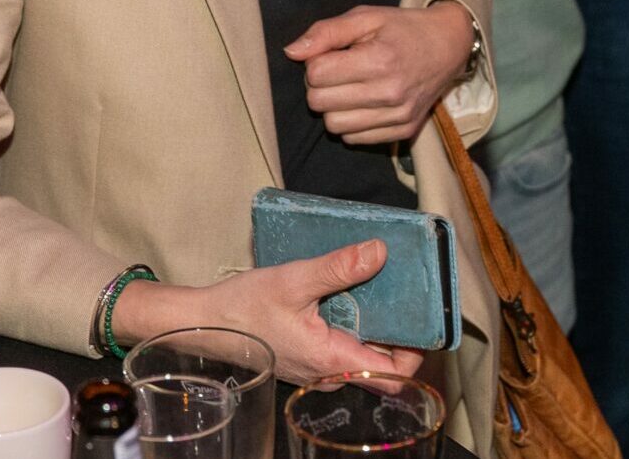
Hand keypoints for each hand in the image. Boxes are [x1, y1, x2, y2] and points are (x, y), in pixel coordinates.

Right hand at [125, 241, 421, 384]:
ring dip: (376, 326)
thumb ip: (338, 268)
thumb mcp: (293, 280)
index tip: (425, 319)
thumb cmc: (243, 308)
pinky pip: (342, 346)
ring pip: (362, 354)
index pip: (393, 375)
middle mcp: (329, 371)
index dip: (417, 352)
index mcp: (332, 360)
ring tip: (381, 286)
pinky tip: (349, 292)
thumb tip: (380, 252)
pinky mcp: (307, 356)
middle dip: (400, 332)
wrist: (203, 323)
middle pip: (383, 364)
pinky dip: (354, 324)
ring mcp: (317, 366)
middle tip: (407, 293)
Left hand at [288, 2, 473, 145]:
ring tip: (350, 87)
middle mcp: (389, 93)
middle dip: (320, 85)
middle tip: (338, 70)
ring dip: (334, 107)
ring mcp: (397, 116)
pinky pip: (354, 139)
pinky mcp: (403, 131)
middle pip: (320, 103)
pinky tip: (364, 102)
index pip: (316, 74)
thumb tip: (291, 52)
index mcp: (378, 60)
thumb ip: (326, 31)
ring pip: (334, 126)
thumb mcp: (366, 16)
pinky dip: (352, 122)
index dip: (315, 62)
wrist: (449, 45)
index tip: (332, 54)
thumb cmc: (403, 28)